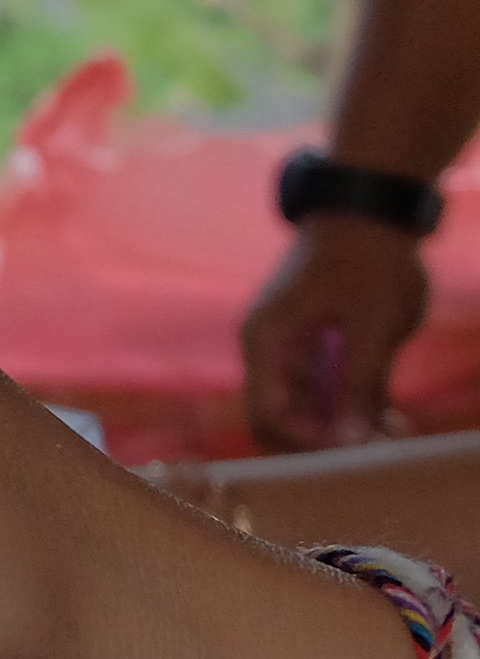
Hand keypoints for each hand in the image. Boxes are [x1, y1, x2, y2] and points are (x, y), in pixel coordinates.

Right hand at [240, 212, 429, 450]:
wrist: (367, 210)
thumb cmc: (368, 264)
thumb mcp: (372, 327)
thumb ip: (359, 386)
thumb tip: (353, 443)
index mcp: (266, 342)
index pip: (267, 415)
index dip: (309, 442)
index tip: (361, 448)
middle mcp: (264, 348)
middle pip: (276, 416)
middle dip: (323, 440)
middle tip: (378, 447)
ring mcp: (284, 344)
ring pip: (300, 405)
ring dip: (341, 425)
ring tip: (394, 431)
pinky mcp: (307, 340)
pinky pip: (316, 385)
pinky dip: (346, 403)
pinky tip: (387, 412)